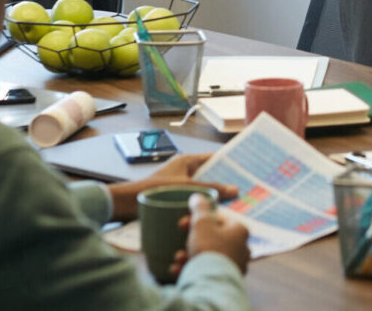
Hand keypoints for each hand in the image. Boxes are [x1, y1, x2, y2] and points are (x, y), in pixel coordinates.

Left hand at [107, 153, 237, 221]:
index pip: (213, 158)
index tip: (245, 169)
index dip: (228, 162)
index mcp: (186, 161)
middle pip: (210, 174)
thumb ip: (210, 188)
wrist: (126, 204)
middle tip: (245, 189)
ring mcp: (180, 185)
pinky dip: (204, 204)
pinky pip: (194, 200)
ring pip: (203, 189)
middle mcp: (184, 171)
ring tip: (234, 203)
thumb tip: (235, 189)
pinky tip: (215, 213)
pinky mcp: (175, 199)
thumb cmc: (153, 190)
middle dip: (224, 182)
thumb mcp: (185, 188)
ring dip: (214, 195)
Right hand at [172, 193, 250, 276]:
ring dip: (190, 255)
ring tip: (178, 258)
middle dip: (192, 239)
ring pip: (209, 255)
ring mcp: (236, 265)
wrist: (213, 282)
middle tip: (179, 241)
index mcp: (240, 230)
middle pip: (213, 238)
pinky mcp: (227, 279)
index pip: (218, 219)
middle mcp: (242, 247)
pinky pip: (209, 270)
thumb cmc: (209, 249)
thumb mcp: (201, 224)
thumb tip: (198, 195)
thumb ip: (199, 208)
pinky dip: (193, 268)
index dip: (197, 219)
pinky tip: (178, 269)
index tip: (182, 223)